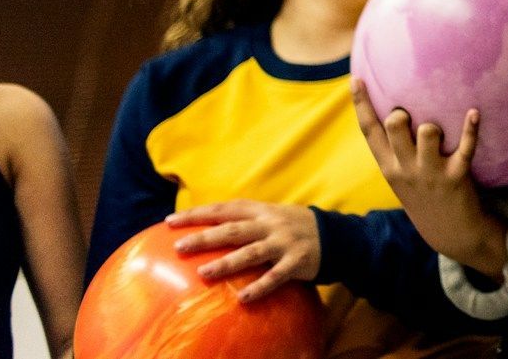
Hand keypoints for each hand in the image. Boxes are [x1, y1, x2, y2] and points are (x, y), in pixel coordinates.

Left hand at [165, 201, 319, 302]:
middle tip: (180, 247)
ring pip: (251, 252)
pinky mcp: (298, 261)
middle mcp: (271, 224)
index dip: (198, 213)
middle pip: (233, 230)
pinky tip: (243, 298)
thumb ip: (245, 220)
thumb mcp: (271, 216)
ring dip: (227, 262)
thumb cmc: (294, 227)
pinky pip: (276, 276)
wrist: (337, 235)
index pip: (225, 209)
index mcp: (262, 211)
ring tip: (204, 272)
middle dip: (205, 237)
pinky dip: (260, 286)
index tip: (170, 220)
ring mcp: (285, 242)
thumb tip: (206, 227)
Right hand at [351, 80, 505, 276]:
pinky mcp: (456, 177)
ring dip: (434, 124)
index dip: (361, 104)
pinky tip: (474, 112)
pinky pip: (465, 147)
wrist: (449, 232)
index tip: (356, 78)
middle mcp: (404, 169)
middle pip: (394, 126)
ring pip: (427, 132)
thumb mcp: (402, 175)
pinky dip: (470, 128)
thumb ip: (396, 148)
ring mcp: (430, 173)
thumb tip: (397, 111)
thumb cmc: (425, 193)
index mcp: (388, 167)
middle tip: (411, 115)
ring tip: (439, 131)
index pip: (369, 132)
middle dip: (400, 112)